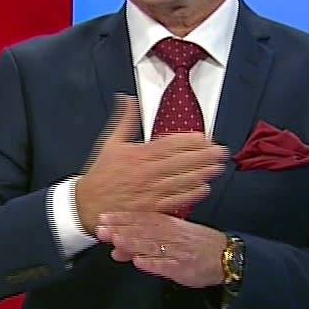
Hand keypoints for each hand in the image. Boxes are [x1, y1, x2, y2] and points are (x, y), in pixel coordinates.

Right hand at [72, 94, 226, 232]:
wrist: (87, 205)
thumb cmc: (100, 175)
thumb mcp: (109, 143)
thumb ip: (124, 120)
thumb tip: (128, 100)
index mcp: (137, 155)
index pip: (170, 144)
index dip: (190, 141)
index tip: (204, 138)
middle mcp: (145, 173)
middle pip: (181, 162)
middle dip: (204, 155)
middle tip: (221, 151)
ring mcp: (150, 192)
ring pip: (182, 180)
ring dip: (203, 173)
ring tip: (218, 167)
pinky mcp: (151, 209)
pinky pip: (176, 200)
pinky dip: (191, 194)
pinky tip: (204, 188)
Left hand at [93, 211, 226, 287]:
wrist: (227, 257)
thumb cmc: (196, 246)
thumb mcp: (172, 238)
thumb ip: (144, 242)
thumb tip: (116, 246)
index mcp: (169, 225)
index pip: (142, 219)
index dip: (122, 218)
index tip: (103, 217)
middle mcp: (172, 235)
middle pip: (143, 231)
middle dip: (121, 229)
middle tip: (101, 229)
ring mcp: (178, 251)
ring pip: (153, 245)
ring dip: (134, 243)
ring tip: (116, 241)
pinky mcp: (184, 267)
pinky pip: (168, 265)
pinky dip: (154, 263)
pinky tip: (139, 262)